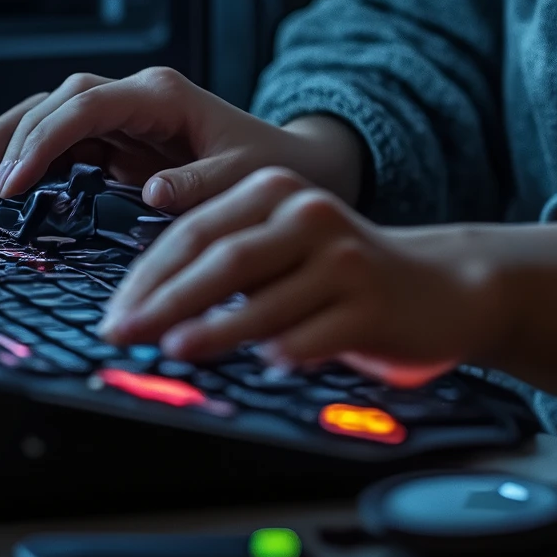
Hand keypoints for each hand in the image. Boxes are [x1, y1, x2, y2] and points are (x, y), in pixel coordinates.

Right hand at [0, 68, 364, 212]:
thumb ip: (198, 185)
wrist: (290, 162)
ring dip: (12, 140)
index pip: (88, 104)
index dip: (46, 139)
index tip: (15, 181)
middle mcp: (139, 96)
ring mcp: (127, 114)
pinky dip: (33, 156)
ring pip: (53, 112)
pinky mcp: (121, 139)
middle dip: (17, 138)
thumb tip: (152, 193)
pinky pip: (66, 139)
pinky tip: (6, 182)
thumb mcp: (242, 176)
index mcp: (164, 95)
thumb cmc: (268, 163)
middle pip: (60, 100)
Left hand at [99, 167, 556, 402]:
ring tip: (174, 348)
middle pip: (223, 258)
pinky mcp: (368, 305)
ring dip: (214, 327)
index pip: (197, 231)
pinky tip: (260, 363)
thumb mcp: (286, 250)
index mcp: (278, 194)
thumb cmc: (346, 275)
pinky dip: (282, 350)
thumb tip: (149, 307)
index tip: (114, 313)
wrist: (442, 286)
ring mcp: (342, 260)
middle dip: (164, 300)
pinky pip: (312, 334)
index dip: (148, 274)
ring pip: (264, 297)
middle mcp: (309, 217)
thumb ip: (230, 266)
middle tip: (122, 333)